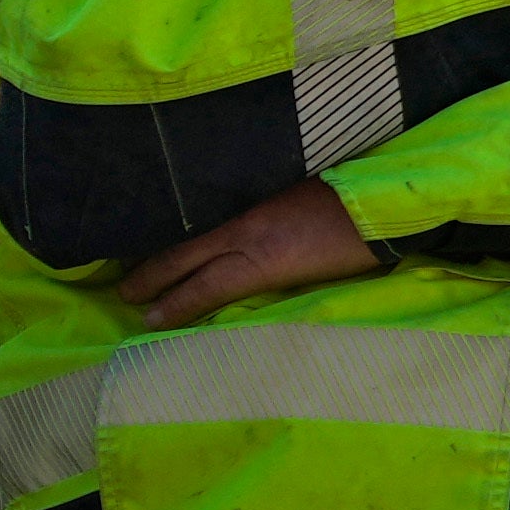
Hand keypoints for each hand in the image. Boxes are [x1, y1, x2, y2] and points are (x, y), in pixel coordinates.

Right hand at [118, 182, 378, 330]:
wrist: (385, 195)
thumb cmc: (359, 248)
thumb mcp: (314, 280)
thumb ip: (274, 286)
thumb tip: (242, 301)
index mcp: (261, 259)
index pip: (204, 288)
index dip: (175, 306)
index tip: (149, 321)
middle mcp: (247, 230)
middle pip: (186, 255)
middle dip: (152, 276)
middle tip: (124, 293)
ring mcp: (252, 205)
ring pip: (195, 230)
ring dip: (165, 249)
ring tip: (140, 264)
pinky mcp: (263, 188)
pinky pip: (215, 209)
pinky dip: (192, 225)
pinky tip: (183, 230)